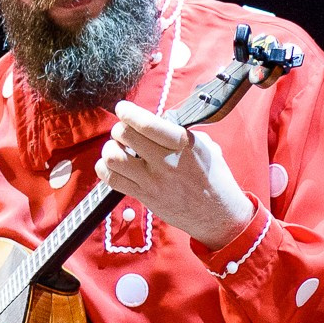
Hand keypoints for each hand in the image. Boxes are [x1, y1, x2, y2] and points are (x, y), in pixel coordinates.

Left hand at [96, 101, 254, 249]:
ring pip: (113, 157)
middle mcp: (166, 161)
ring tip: (119, 149)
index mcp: (183, 144)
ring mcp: (152, 181)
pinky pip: (112, 179)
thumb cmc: (212, 176)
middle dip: (120, 128)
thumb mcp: (204, 146)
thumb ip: (179, 132)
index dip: (128, 112)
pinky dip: (106, 169)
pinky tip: (115, 165)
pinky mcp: (144, 196)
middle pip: (125, 135)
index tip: (123, 108)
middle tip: (124, 132)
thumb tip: (157, 121)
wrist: (217, 214)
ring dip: (110, 149)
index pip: (147, 124)